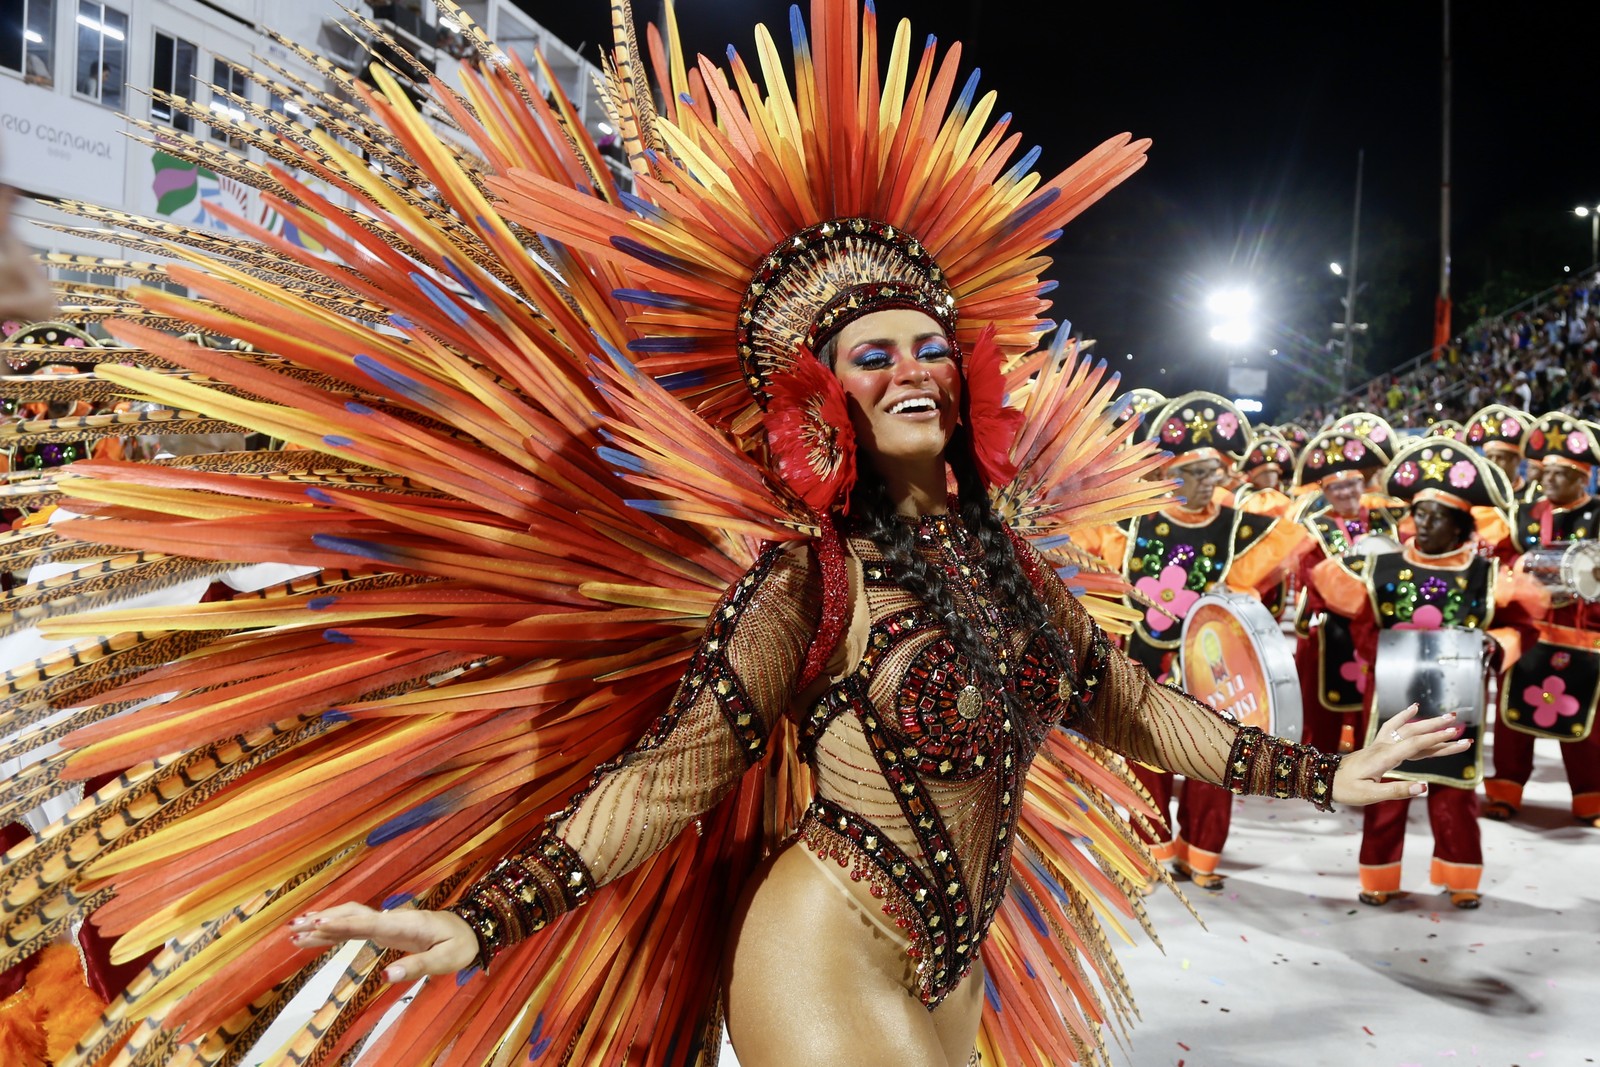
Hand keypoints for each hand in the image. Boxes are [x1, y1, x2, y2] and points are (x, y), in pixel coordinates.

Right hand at [288, 902, 478, 981]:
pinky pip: (355, 928)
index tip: (317, 923)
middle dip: (324, 920)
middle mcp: (392, 919)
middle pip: (353, 914)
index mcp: (406, 923)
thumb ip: (418, 966)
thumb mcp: (446, 960)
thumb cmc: (459, 945)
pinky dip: (334, 930)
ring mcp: (386, 923)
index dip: (343, 923)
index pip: (369, 922)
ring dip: (323, 924)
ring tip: (293, 932)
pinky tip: (314, 936)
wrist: (468, 930)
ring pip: (350, 919)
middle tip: (294, 928)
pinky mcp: (384, 930)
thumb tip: (387, 975)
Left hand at [1331, 703, 1469, 805]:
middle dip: (1437, 728)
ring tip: (1448, 717)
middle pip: (1414, 732)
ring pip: (1407, 729)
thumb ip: (1396, 791)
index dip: (1436, 739)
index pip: (1415, 745)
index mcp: (1384, 757)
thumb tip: (1423, 788)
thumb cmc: (1345, 788)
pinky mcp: (1377, 745)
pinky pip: (1393, 726)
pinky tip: (1414, 709)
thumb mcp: (1370, 795)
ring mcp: (1379, 744)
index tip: (1456, 735)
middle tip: (1458, 722)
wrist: (1323, 778)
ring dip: (1428, 723)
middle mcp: (1383, 746)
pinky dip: (1405, 717)